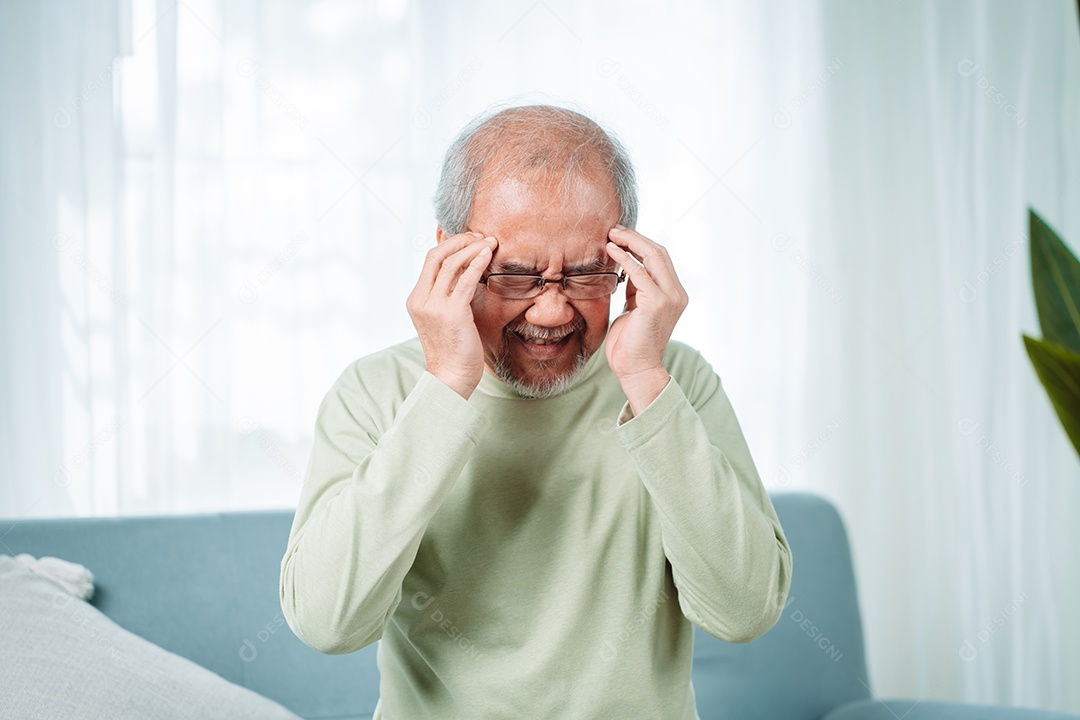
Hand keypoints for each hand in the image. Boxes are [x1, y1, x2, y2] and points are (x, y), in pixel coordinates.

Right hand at [406, 231, 496, 398]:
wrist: (451, 378)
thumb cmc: (454, 350)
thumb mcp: (446, 318)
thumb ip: (449, 296)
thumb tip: (466, 274)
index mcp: (416, 299)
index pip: (430, 260)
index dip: (451, 244)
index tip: (471, 239)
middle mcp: (421, 300)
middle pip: (436, 255)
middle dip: (460, 240)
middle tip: (481, 235)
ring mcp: (434, 306)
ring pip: (450, 264)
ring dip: (472, 248)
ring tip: (490, 241)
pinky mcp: (451, 313)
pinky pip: (464, 280)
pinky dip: (477, 262)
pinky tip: (488, 254)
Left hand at [604, 226, 688, 412]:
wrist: (635, 369)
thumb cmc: (630, 343)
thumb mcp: (634, 308)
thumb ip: (635, 288)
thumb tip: (625, 266)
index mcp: (674, 294)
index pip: (660, 259)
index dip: (640, 243)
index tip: (619, 235)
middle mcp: (677, 294)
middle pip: (659, 252)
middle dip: (635, 237)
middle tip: (613, 229)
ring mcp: (670, 297)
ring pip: (653, 257)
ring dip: (630, 242)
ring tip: (610, 234)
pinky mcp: (657, 303)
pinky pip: (639, 273)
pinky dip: (624, 258)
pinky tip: (610, 251)